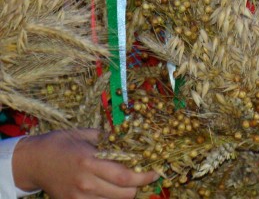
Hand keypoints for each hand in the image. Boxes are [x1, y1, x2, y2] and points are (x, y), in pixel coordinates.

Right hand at [13, 128, 158, 198]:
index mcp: (91, 161)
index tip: (155, 173)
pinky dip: (109, 198)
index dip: (144, 177)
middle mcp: (86, 182)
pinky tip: (111, 189)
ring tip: (127, 182)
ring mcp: (78, 196)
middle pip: (124, 194)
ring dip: (124, 194)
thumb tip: (134, 136)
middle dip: (138, 186)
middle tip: (143, 176)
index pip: (125, 176)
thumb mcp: (86, 134)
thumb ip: (110, 138)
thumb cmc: (61, 143)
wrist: (33, 161)